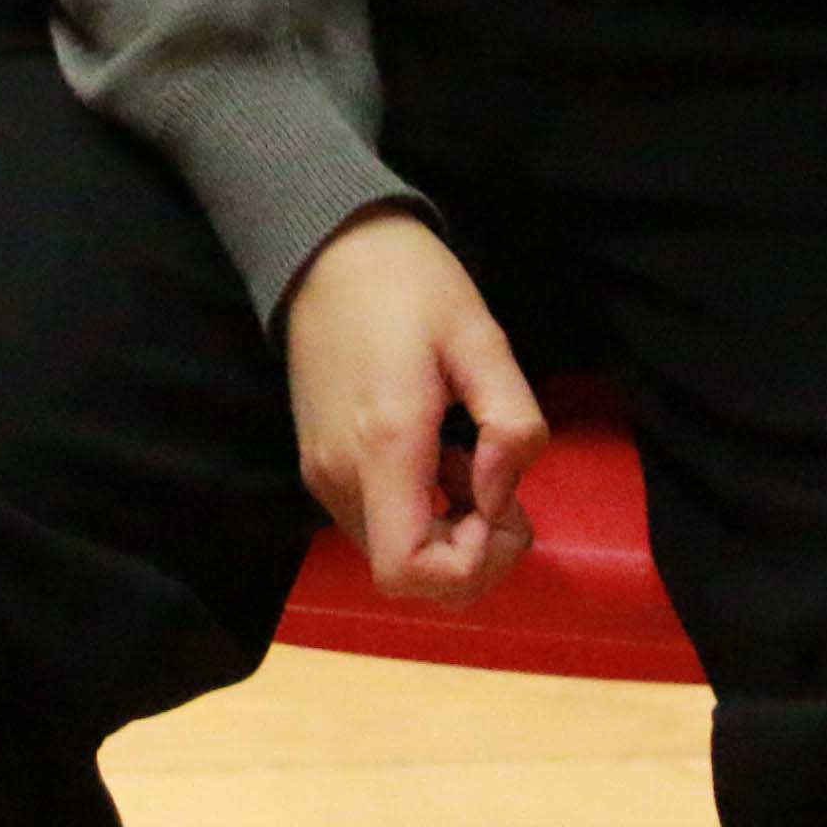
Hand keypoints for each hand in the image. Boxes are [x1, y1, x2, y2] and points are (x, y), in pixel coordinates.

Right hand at [281, 208, 545, 607]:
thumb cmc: (411, 284)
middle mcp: (340, 477)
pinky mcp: (317, 465)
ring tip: (471, 459)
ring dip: (449, 532)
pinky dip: (421, 513)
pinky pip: (377, 523)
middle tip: (502, 486)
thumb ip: (509, 424)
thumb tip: (501, 497)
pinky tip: (440, 456)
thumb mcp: (482, 339)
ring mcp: (322, 475)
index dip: (472, 566)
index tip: (502, 507)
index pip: (410, 573)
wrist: (327, 248)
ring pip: (394, 554)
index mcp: (383, 447)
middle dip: (473, 552)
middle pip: (408, 578)